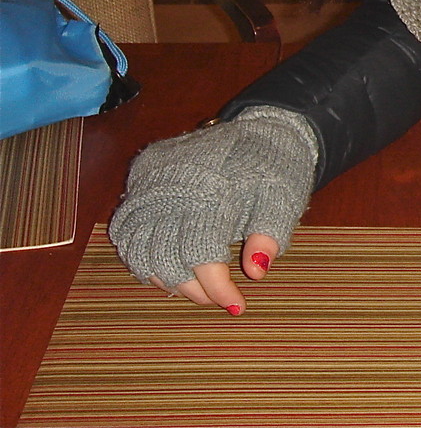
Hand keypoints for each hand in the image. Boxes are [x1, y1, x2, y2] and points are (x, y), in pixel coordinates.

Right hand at [109, 107, 316, 313]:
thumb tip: (257, 272)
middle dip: (192, 289)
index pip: (202, 254)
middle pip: (166, 257)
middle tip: (216, 299)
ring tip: (193, 286)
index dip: (216, 288)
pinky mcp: (143, 171)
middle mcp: (175, 184)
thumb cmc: (277, 167)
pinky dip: (141, 252)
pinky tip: (167, 263)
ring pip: (138, 247)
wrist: (264, 125)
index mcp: (214, 190)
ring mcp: (153, 177)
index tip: (236, 306)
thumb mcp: (284, 199)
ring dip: (163, 275)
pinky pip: (126, 225)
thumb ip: (270, 235)